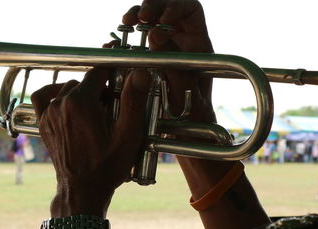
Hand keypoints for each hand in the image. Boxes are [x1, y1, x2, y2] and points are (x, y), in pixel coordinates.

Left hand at [31, 69, 149, 217]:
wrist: (82, 191)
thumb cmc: (106, 167)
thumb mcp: (128, 135)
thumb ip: (133, 101)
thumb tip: (139, 74)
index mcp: (81, 102)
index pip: (99, 71)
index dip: (113, 73)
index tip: (122, 78)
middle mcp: (61, 103)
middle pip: (85, 81)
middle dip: (101, 87)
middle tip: (115, 104)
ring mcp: (49, 113)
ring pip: (67, 88)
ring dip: (83, 92)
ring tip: (97, 108)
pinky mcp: (43, 123)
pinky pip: (44, 97)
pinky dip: (55, 94)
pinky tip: (68, 101)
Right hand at [123, 0, 214, 122]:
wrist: (183, 128)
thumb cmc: (192, 113)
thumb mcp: (185, 91)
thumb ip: (173, 64)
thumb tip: (155, 35)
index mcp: (198, 43)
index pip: (191, 10)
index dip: (175, 7)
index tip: (161, 19)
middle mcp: (182, 39)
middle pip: (168, 7)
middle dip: (152, 6)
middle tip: (139, 17)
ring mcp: (164, 45)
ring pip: (151, 17)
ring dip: (137, 14)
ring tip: (127, 22)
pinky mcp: (148, 53)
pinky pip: (138, 35)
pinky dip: (127, 32)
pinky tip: (118, 39)